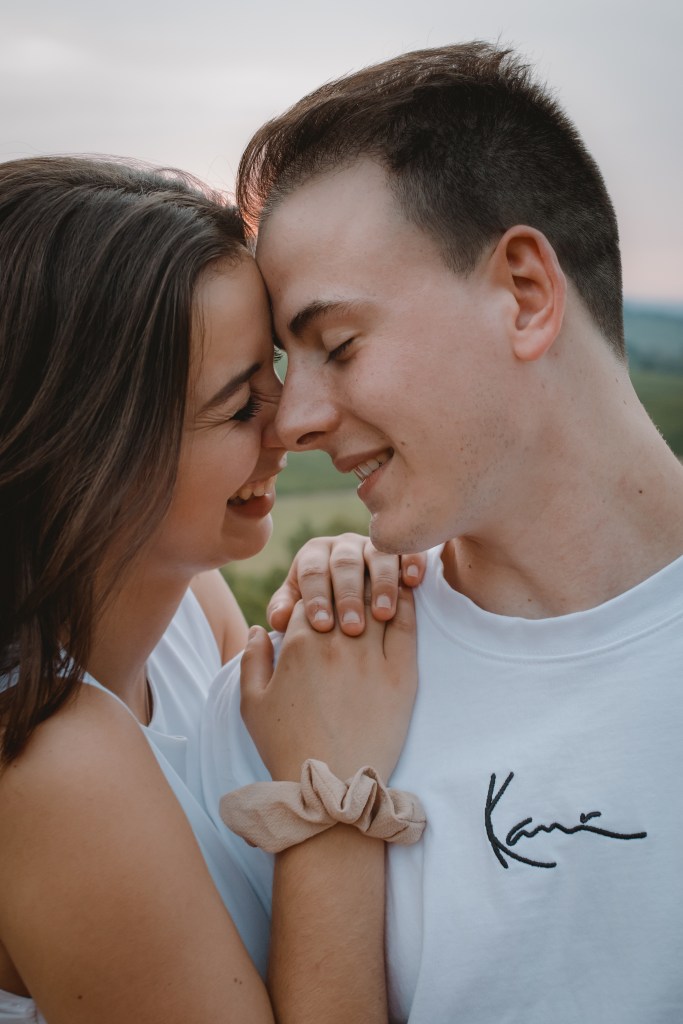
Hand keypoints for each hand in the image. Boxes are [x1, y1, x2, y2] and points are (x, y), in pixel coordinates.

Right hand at [240, 585, 416, 781]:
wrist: (331, 787)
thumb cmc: (287, 746)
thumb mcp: (252, 704)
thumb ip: (252, 659)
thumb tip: (258, 628)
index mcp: (299, 644)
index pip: (310, 597)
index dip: (314, 598)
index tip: (321, 608)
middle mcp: (336, 643)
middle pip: (344, 591)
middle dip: (345, 587)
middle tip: (351, 590)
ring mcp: (371, 657)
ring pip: (375, 601)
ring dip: (375, 588)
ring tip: (379, 583)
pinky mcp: (402, 674)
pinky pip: (407, 625)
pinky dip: (406, 603)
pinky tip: (405, 594)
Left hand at [267, 532, 425, 635]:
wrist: (353, 607)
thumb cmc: (323, 613)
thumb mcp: (300, 611)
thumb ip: (286, 611)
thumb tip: (278, 619)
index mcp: (314, 555)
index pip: (312, 571)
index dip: (316, 597)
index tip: (321, 625)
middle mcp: (343, 546)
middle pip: (344, 563)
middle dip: (348, 595)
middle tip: (352, 627)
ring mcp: (373, 545)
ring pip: (377, 555)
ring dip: (382, 583)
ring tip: (383, 614)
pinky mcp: (400, 549)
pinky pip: (406, 549)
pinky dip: (410, 561)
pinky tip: (412, 582)